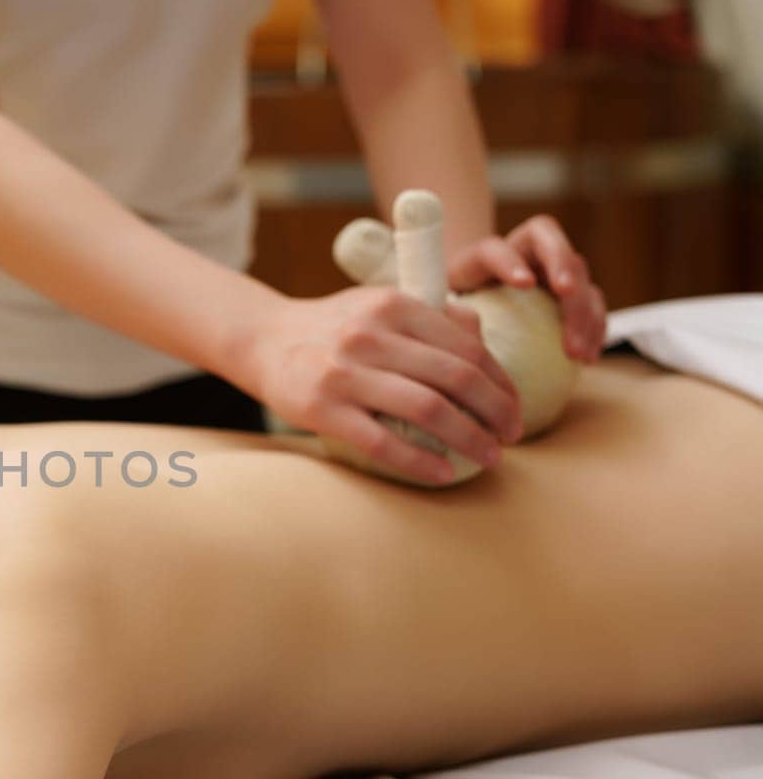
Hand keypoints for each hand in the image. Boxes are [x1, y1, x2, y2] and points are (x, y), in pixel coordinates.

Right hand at [247, 285, 522, 484]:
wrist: (263, 341)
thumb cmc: (332, 328)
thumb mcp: (379, 306)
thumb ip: (431, 317)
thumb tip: (481, 339)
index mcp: (393, 305)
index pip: (467, 346)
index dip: (502, 381)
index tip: (515, 407)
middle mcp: (370, 334)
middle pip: (456, 377)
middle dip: (497, 410)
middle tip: (513, 435)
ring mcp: (344, 372)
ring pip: (427, 409)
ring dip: (469, 437)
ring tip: (489, 455)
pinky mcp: (323, 408)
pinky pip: (382, 441)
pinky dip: (419, 461)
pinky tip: (442, 473)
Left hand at [448, 214, 606, 361]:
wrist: (474, 305)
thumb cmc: (451, 312)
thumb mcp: (436, 309)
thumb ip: (438, 315)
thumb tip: (438, 336)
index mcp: (482, 256)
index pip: (494, 249)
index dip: (509, 260)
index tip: (524, 283)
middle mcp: (523, 254)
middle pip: (552, 249)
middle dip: (564, 271)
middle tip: (566, 298)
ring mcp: (552, 270)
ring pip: (579, 277)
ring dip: (583, 311)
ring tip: (577, 353)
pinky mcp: (571, 295)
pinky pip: (591, 307)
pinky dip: (594, 331)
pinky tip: (587, 360)